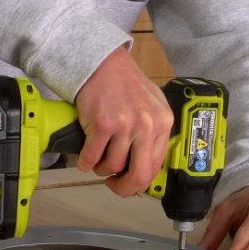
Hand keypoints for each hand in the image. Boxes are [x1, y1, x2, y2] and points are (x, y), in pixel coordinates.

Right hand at [74, 46, 173, 196]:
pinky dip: (85, 163)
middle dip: (124, 187)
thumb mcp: (152, 105)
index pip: (156, 166)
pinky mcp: (103, 124)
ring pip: (112, 166)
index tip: (129, 181)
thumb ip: (153, 132)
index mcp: (163, 122)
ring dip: (101, 169)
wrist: (102, 61)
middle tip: (113, 185)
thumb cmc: (124, 82)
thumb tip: (145, 163)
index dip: (140, 181)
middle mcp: (148, 125)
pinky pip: (92, 157)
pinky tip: (84, 158)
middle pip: (139, 175)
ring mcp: (125, 125)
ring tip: (97, 160)